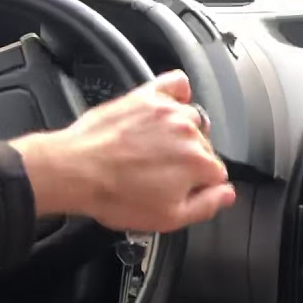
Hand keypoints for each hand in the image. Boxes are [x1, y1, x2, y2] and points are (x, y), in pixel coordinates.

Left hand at [11, 70, 235, 231]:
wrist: (75, 170)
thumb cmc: (114, 194)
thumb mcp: (167, 219)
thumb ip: (205, 206)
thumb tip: (226, 195)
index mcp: (198, 164)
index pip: (217, 174)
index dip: (200, 187)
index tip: (182, 190)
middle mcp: (188, 132)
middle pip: (204, 147)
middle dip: (188, 161)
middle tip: (161, 175)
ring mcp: (168, 111)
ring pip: (192, 120)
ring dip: (181, 132)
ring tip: (156, 147)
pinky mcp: (146, 97)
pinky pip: (176, 83)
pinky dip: (178, 93)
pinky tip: (171, 104)